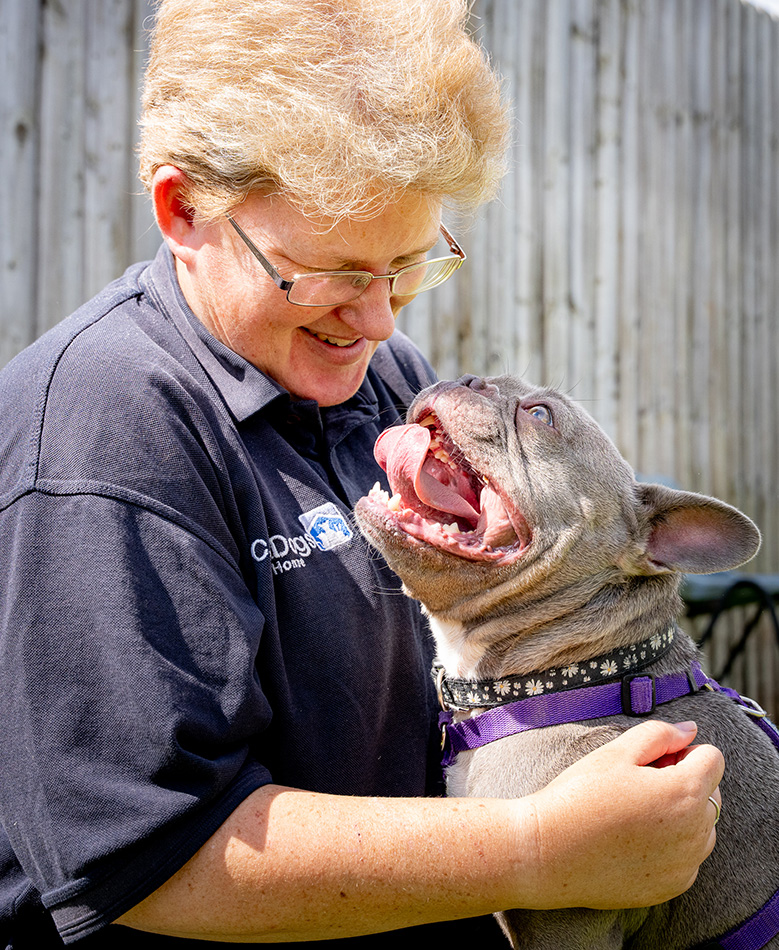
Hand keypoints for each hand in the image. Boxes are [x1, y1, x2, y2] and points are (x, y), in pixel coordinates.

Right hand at [524, 720, 723, 909]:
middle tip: (638, 783)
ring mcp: (686, 865)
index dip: (683, 751)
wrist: (547, 852)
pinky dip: (671, 846)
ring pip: (702, 827)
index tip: (652, 759)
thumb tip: (690, 731)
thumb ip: (659, 734)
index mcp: (685, 792)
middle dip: (684, 781)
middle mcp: (696, 832)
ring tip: (634, 812)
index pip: (713, 758)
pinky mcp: (672, 887)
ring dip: (681, 815)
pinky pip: (687, 858)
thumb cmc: (579, 796)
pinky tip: (632, 840)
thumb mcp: (615, 752)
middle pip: (710, 793)